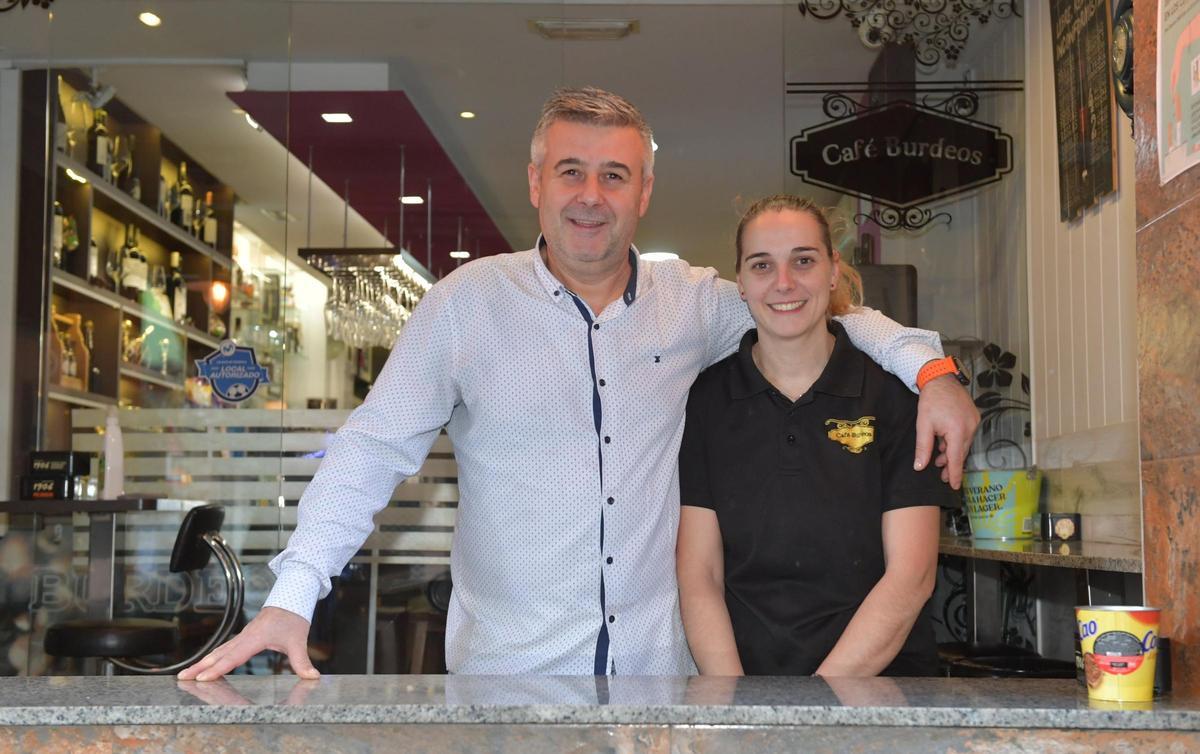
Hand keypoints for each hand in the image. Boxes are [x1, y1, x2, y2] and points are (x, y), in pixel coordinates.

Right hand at [176, 606, 319, 681]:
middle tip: (182, 678)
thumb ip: (302, 661)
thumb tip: (312, 676)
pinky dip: (212, 657)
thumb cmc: (293, 617)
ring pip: (219, 650)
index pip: (234, 656)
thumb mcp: (298, 640)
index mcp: (256, 637)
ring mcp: (243, 636)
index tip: (202, 678)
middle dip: (200, 666)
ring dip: (202, 662)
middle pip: (219, 654)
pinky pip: (224, 648)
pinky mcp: (244, 636)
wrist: (291, 597)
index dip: (218, 668)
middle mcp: (245, 636)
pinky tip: (204, 665)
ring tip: (185, 674)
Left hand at [914, 372, 979, 488]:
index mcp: (958, 431)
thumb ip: (923, 448)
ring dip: (952, 452)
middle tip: (941, 476)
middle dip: (950, 464)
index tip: (955, 487)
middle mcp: (970, 427)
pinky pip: (966, 435)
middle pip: (960, 453)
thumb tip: (920, 466)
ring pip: (963, 444)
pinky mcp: (974, 417)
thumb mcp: (923, 425)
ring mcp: (974, 422)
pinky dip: (956, 442)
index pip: (956, 459)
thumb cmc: (931, 400)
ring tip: (939, 459)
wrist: (940, 378)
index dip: (955, 474)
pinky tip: (945, 443)